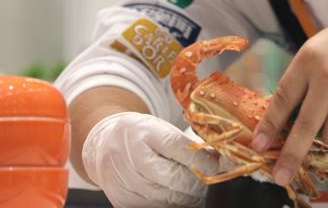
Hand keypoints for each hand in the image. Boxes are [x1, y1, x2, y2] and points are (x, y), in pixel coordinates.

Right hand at [82, 111, 219, 207]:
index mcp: (144, 131)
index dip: (204, 160)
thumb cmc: (139, 135)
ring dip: (190, 196)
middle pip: (175, 178)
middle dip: (200, 182)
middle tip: (214, 180)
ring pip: (169, 198)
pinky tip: (182, 196)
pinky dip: (174, 204)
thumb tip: (220, 159)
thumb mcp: (160, 128)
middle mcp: (132, 157)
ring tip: (199, 189)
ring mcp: (125, 183)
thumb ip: (186, 143)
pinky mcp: (123, 202)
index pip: (178, 148)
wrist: (104, 145)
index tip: (223, 165)